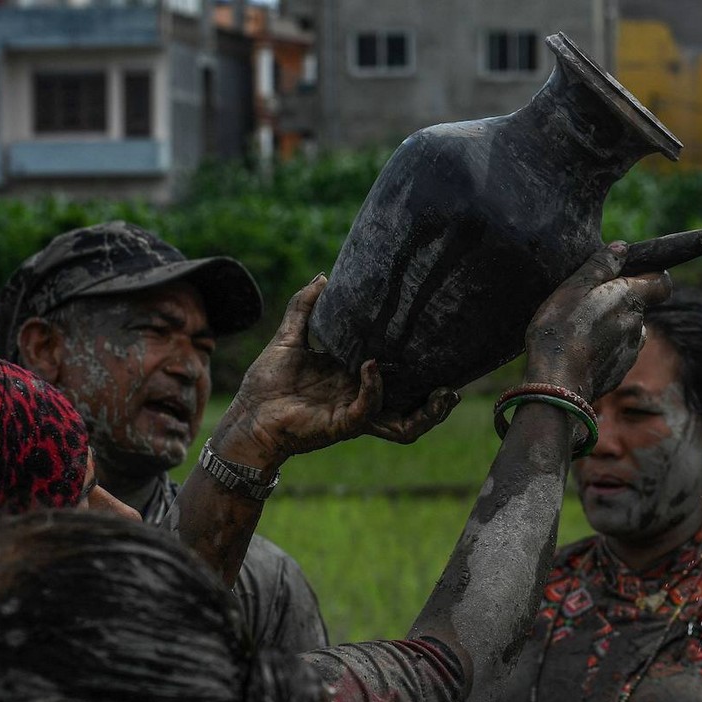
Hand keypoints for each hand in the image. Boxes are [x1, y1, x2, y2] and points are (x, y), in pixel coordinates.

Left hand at [214, 275, 459, 464]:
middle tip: (453, 386)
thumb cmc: (265, 384)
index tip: (438, 347)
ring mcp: (354, 412)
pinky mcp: (342, 424)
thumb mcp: (289, 338)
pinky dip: (374, 386)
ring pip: (403, 421)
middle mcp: (359, 397)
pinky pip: (369, 407)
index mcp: (351, 378)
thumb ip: (305, 307)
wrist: (247, 416)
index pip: (394, 375)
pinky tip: (372, 366)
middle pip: (409, 406)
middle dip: (436, 404)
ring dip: (427, 413)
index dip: (418, 368)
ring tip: (443, 394)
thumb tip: (323, 277)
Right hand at [524, 242, 670, 400]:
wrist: (557, 382)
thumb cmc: (561, 329)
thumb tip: (622, 248)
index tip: (632, 274)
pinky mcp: (619, 372)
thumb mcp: (574, 287)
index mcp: (630, 299)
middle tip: (588, 303)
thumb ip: (600, 265)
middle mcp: (637, 325)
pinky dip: (603, 349)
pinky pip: (616, 353)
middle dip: (619, 302)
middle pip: (638, 307)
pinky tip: (580, 352)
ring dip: (612, 327)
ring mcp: (630, 352)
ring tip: (582, 330)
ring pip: (627, 331)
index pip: (661, 282)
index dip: (652, 275)